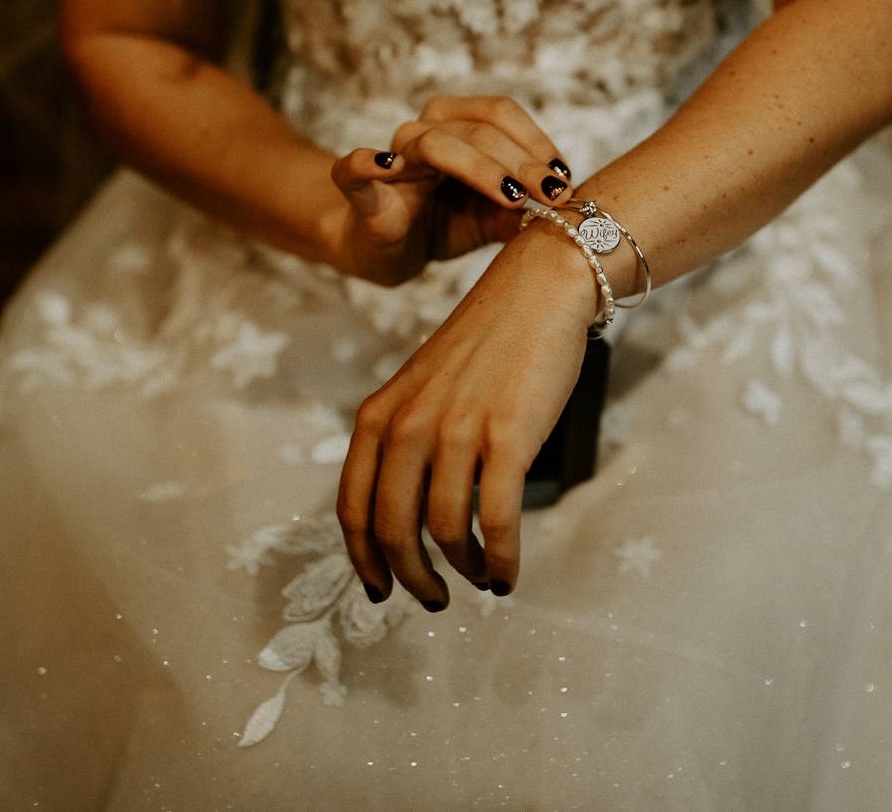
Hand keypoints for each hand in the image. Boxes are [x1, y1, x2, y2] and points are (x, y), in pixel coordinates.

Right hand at [325, 95, 575, 285]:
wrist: (387, 250)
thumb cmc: (444, 224)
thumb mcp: (494, 220)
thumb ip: (526, 212)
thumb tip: (573, 213)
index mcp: (457, 125)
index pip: (500, 113)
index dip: (537, 141)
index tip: (566, 179)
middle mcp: (424, 130)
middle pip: (478, 129)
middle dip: (523, 162)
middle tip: (554, 195)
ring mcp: (392, 157)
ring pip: (435, 143)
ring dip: (481, 168)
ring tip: (514, 198)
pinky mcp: (360, 190)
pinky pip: (352, 167)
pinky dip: (367, 162)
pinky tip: (389, 166)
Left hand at [336, 223, 599, 607]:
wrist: (539, 291)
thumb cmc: (487, 343)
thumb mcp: (422, 387)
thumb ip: (404, 439)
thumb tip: (405, 512)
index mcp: (379, 415)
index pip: (352, 509)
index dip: (364, 561)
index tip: (381, 591)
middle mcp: (408, 426)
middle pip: (392, 531)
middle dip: (411, 579)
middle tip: (434, 599)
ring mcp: (456, 431)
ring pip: (444, 531)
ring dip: (462, 570)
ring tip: (480, 580)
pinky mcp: (507, 437)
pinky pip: (495, 521)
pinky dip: (500, 560)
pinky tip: (507, 573)